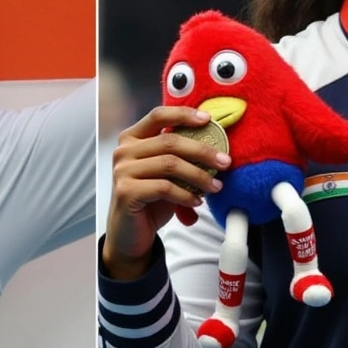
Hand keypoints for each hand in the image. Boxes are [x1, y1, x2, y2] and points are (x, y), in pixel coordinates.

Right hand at [102, 106, 231, 279]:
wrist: (130, 233)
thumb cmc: (151, 199)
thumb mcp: (165, 173)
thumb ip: (180, 157)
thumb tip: (217, 148)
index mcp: (132, 138)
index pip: (158, 115)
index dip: (184, 115)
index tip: (208, 120)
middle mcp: (124, 151)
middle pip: (169, 141)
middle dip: (202, 151)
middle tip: (225, 162)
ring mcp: (122, 171)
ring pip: (169, 164)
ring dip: (198, 176)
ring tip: (215, 186)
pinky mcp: (126, 191)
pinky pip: (164, 187)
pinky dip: (186, 194)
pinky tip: (196, 201)